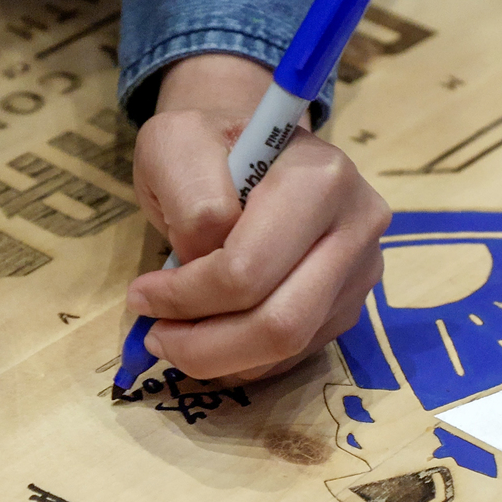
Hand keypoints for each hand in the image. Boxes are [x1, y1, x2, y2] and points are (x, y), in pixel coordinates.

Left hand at [127, 54, 390, 381]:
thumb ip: (190, 198)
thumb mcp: (176, 142)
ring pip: (289, 348)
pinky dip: (243, 359)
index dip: (183, 293)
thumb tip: (202, 265)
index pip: (247, 269)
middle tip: (157, 336)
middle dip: (205, 345)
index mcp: (320, 178)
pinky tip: (212, 334)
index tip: (141, 291)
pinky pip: (295, 355)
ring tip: (175, 336)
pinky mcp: (350, 303)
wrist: (259, 143)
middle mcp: (356, 226)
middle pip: (281, 323)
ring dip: (220, 358)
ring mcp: (360, 270)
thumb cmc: (212, 143)